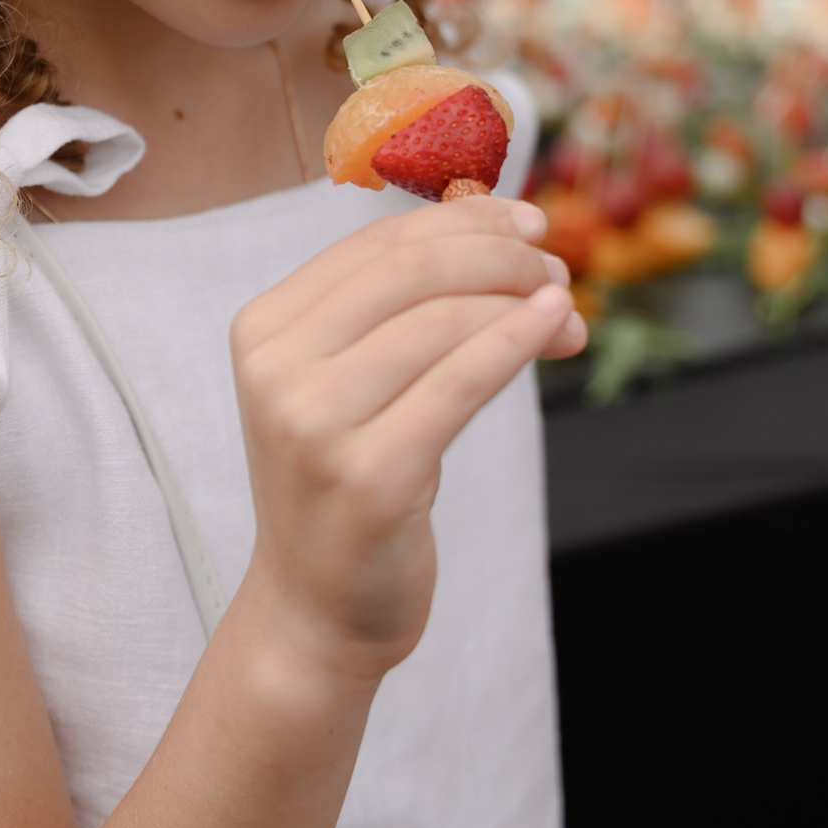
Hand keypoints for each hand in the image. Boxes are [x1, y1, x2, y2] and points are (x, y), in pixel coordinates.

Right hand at [227, 196, 579, 686]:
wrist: (316, 607)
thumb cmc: (349, 480)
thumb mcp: (349, 383)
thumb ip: (399, 310)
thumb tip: (506, 231)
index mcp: (262, 329)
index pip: (375, 244)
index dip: (462, 220)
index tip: (527, 222)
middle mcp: (275, 369)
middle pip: (410, 272)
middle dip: (498, 254)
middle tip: (555, 267)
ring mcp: (315, 424)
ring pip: (440, 321)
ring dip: (519, 300)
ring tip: (565, 310)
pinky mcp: (369, 476)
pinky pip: (460, 384)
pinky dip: (515, 342)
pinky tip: (553, 327)